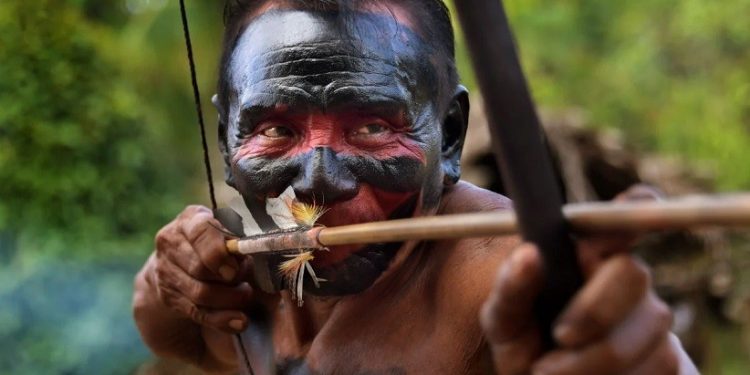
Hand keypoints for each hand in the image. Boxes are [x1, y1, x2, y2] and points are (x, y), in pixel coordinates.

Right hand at [143, 205, 254, 332]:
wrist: (180, 260)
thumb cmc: (215, 240)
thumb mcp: (226, 231)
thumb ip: (238, 240)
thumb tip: (255, 251)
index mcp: (189, 220)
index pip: (201, 232)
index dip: (219, 252)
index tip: (235, 268)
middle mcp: (171, 242)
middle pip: (200, 268)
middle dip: (228, 279)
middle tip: (245, 281)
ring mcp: (165, 270)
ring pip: (199, 293)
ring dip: (229, 299)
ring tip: (246, 295)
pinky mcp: (169, 296)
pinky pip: (198, 312)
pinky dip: (222, 319)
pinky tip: (239, 321)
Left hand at [480, 187, 698, 374]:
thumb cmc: (522, 341)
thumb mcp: (503, 317)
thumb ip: (511, 287)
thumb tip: (529, 253)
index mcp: (591, 252)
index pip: (629, 212)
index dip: (635, 206)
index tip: (626, 213)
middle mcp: (630, 277)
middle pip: (632, 273)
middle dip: (594, 312)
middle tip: (558, 337)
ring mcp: (657, 321)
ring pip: (647, 333)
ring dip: (593, 364)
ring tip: (553, 372)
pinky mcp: (679, 365)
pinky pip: (665, 372)